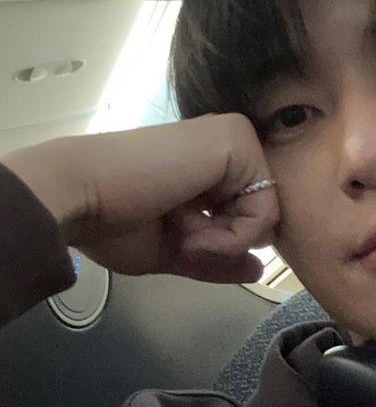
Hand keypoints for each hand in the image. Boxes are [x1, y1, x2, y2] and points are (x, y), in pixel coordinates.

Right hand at [3, 114, 279, 283]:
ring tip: (178, 226)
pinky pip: (265, 212)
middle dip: (221, 243)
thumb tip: (258, 269)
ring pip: (265, 215)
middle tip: (178, 236)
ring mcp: (235, 137)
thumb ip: (219, 257)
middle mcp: (227, 143)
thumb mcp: (176, 248)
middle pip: (260, 216)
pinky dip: (229, 237)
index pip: (247, 217)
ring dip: (221, 240)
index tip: (179, 243)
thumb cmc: (113, 221)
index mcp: (211, 163)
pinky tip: (187, 225)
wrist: (78, 196)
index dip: (218, 246)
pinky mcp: (237, 140)